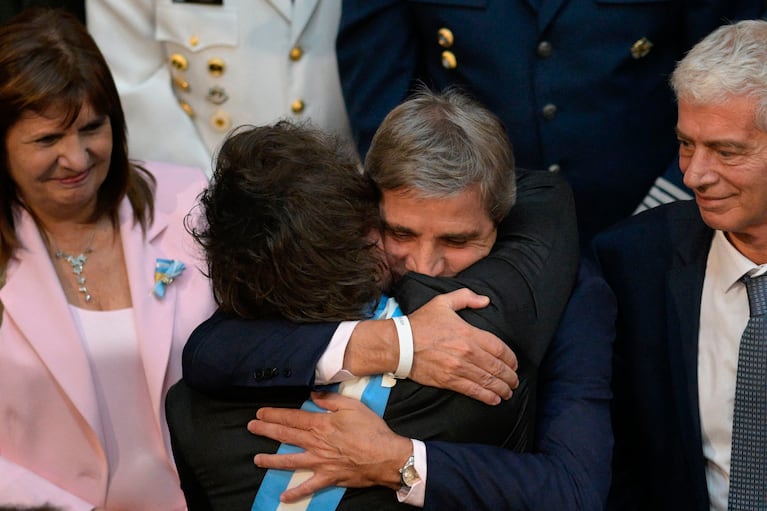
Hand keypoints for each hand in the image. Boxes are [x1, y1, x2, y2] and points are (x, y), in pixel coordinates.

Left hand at [249, 392, 411, 502]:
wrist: (385, 456)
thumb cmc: (371, 429)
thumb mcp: (352, 406)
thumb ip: (330, 400)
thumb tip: (313, 395)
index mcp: (321, 424)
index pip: (292, 417)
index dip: (274, 414)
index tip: (260, 412)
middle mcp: (316, 443)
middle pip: (286, 435)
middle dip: (266, 430)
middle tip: (251, 427)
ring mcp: (320, 462)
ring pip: (290, 461)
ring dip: (271, 461)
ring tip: (256, 459)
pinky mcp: (328, 477)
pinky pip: (309, 487)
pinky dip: (296, 493)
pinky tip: (283, 497)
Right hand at [408, 288, 518, 404]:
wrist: (399, 344)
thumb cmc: (420, 323)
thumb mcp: (443, 302)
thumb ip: (466, 297)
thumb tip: (485, 300)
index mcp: (468, 333)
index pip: (499, 348)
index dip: (510, 358)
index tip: (514, 364)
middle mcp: (467, 352)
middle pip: (496, 367)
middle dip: (510, 376)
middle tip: (515, 381)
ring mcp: (458, 368)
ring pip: (487, 381)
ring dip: (502, 388)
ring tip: (509, 392)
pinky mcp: (448, 380)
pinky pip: (473, 391)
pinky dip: (487, 396)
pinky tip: (495, 399)